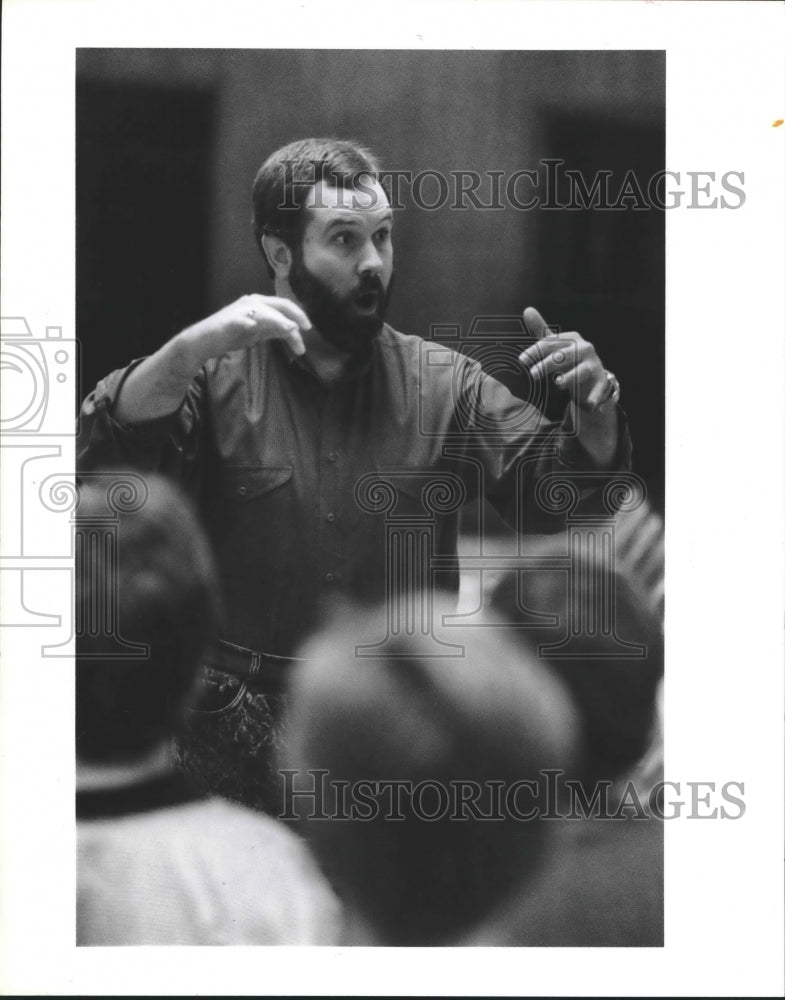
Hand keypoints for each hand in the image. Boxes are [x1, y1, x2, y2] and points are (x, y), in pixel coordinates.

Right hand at [178, 294, 311, 365]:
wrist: (204, 340)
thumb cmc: (230, 335)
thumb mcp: (257, 332)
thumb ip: (273, 329)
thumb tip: (293, 330)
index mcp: (259, 303)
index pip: (284, 305)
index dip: (298, 314)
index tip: (308, 328)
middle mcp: (252, 301)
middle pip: (280, 305)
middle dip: (296, 316)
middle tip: (307, 330)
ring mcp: (242, 309)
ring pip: (268, 312)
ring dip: (281, 323)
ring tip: (292, 332)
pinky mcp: (232, 319)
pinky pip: (247, 320)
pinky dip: (256, 322)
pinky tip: (262, 327)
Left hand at [517, 306, 617, 411]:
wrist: (591, 377)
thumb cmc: (568, 360)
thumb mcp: (555, 346)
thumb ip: (541, 330)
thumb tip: (527, 309)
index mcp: (572, 338)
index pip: (550, 343)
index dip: (535, 351)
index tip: (522, 360)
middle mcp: (585, 349)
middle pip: (563, 356)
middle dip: (546, 365)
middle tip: (532, 375)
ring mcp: (594, 366)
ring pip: (579, 372)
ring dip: (568, 378)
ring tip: (557, 383)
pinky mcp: (602, 382)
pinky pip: (598, 390)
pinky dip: (594, 397)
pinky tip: (589, 405)